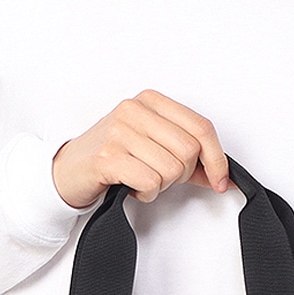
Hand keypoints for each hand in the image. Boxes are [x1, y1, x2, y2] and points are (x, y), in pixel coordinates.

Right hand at [52, 89, 230, 208]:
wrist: (67, 170)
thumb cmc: (113, 157)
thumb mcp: (154, 148)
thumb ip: (191, 159)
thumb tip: (225, 177)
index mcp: (151, 101)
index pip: (201, 127)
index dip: (217, 159)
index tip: (221, 181)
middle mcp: (134, 110)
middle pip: (189, 150)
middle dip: (182, 174)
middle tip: (160, 176)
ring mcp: (119, 131)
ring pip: (172, 169)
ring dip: (161, 186)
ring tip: (141, 179)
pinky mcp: (107, 157)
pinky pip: (151, 182)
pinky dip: (146, 194)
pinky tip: (132, 187)